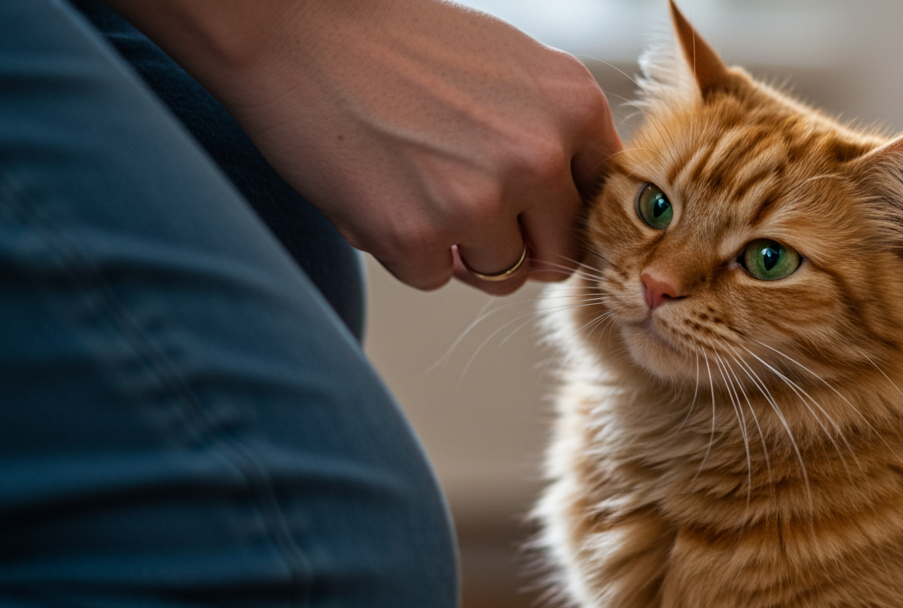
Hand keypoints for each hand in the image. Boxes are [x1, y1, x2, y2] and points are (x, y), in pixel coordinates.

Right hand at [107, 0, 622, 293]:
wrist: (294, 28)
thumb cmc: (400, 45)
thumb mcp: (511, 68)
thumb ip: (558, 132)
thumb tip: (583, 205)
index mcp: (576, 105)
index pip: (601, 203)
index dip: (560, 214)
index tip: (530, 210)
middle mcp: (541, 155)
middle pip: (558, 254)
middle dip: (517, 244)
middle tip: (465, 204)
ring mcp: (480, 200)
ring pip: (501, 275)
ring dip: (461, 251)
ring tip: (417, 186)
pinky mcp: (417, 236)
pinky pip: (433, 277)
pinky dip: (404, 250)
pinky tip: (379, 191)